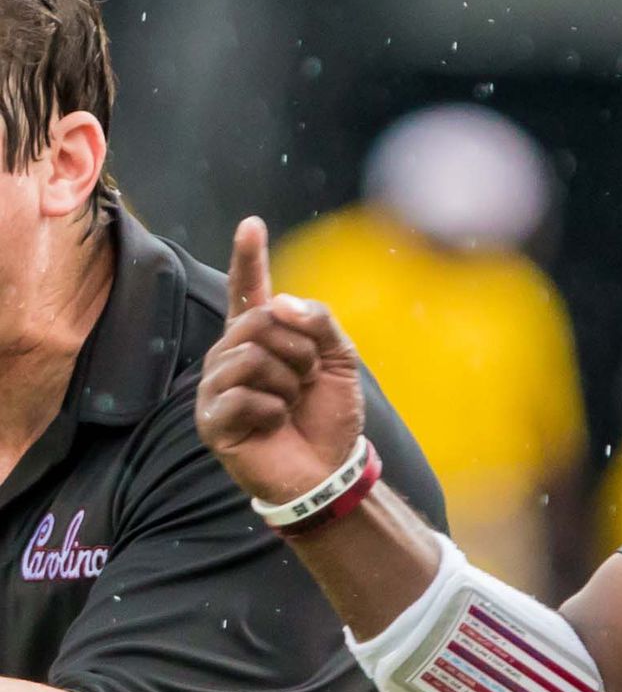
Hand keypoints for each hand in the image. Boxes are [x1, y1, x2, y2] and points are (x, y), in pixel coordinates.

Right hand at [195, 217, 364, 503]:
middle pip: (260, 322)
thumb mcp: (339, 360)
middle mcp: (232, 355)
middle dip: (299, 351)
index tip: (251, 224)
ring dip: (289, 383)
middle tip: (306, 380)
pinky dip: (274, 411)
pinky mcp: (211, 419)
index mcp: (262, 337)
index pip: (250, 290)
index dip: (249, 258)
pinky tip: (274, 425)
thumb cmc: (328, 414)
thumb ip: (318, 322)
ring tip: (290, 403)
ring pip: (253, 357)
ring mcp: (217, 386)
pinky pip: (245, 396)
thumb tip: (279, 301)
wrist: (328, 467)